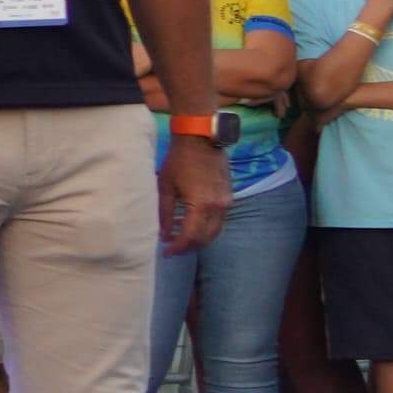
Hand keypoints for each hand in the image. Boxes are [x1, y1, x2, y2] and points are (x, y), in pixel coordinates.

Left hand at [157, 129, 228, 256]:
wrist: (201, 139)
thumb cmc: (179, 160)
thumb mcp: (165, 187)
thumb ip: (164, 213)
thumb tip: (163, 234)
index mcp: (201, 205)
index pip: (191, 236)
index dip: (178, 248)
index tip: (166, 252)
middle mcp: (219, 207)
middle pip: (206, 238)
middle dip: (189, 247)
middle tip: (173, 249)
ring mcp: (227, 202)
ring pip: (215, 231)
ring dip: (199, 239)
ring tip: (181, 239)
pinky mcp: (229, 196)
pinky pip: (220, 220)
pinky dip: (207, 227)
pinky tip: (191, 224)